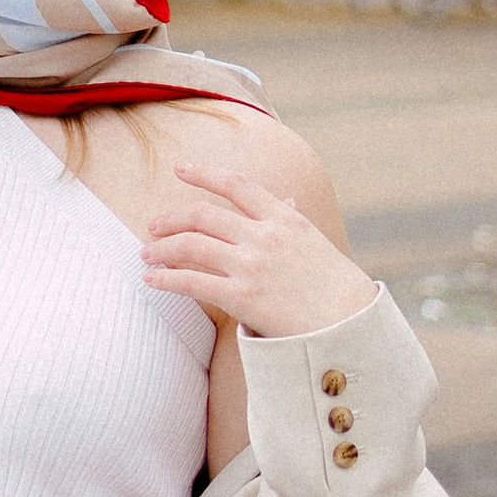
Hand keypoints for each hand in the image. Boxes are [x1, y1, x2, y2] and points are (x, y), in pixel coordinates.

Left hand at [142, 161, 372, 338]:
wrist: (351, 326)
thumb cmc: (337, 288)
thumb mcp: (316, 243)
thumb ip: (292, 219)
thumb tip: (286, 198)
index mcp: (284, 218)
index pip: (236, 184)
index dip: (203, 173)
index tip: (180, 169)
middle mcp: (264, 235)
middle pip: (203, 215)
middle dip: (172, 219)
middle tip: (153, 225)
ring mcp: (251, 265)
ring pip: (191, 246)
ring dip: (162, 249)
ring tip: (146, 253)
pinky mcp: (240, 296)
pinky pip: (191, 282)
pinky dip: (166, 279)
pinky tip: (151, 279)